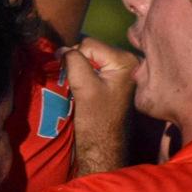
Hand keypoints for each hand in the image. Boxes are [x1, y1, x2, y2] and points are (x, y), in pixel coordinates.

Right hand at [62, 37, 137, 176]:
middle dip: (78, 62)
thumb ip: (73, 61)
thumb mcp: (83, 87)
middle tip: (75, 84)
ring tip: (80, 88)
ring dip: (80, 69)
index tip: (70, 79)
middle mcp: (130, 62)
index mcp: (126, 61)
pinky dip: (85, 75)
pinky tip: (85, 90)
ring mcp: (124, 71)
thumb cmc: (96, 121)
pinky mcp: (117, 80)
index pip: (88, 44)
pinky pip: (95, 67)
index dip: (74, 58)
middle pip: (91, 49)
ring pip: (91, 58)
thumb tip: (61, 49)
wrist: (104, 147)